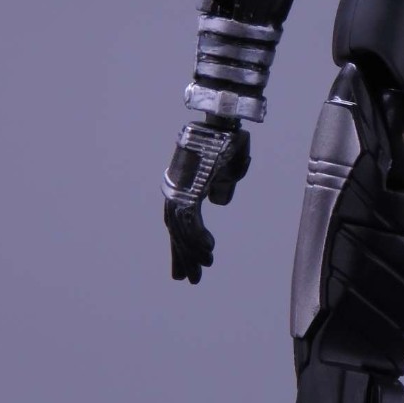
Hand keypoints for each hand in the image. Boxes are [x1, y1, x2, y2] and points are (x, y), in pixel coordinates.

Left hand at [161, 122, 250, 282]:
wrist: (222, 124)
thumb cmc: (226, 142)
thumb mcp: (227, 170)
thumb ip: (223, 186)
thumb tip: (217, 200)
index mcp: (183, 186)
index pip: (180, 222)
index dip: (185, 243)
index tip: (190, 261)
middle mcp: (176, 190)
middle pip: (175, 231)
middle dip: (183, 256)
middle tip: (187, 278)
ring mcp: (180, 191)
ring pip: (181, 232)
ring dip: (192, 252)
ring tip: (200, 271)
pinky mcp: (188, 190)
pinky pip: (190, 223)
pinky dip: (199, 239)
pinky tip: (209, 252)